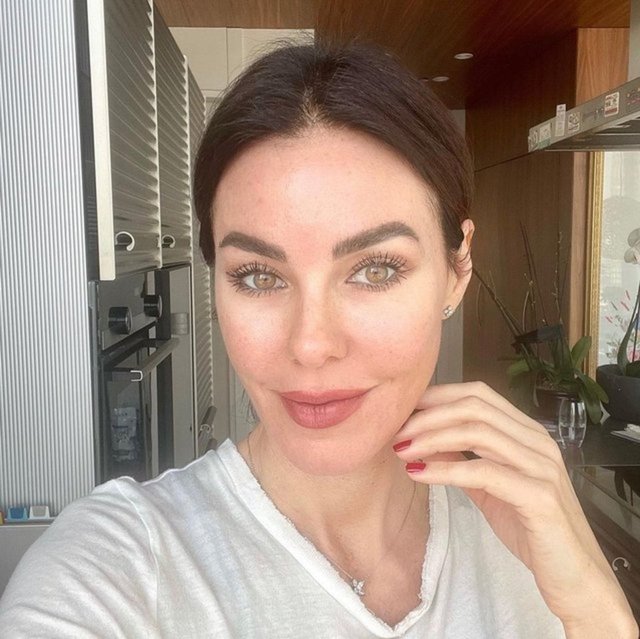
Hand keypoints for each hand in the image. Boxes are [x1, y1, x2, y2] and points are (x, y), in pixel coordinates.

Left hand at [392, 382, 636, 637]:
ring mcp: (541, 466)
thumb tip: (423, 435)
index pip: (478, 395)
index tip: (403, 410)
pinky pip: (483, 472)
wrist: (574, 576)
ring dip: (431, 438)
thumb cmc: (529, 527)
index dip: (437, 397)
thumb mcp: (489, 485)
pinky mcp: (539, 495)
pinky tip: (418, 473)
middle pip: (474, 407)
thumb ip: (463, 457)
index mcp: (528, 432)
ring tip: (401, 450)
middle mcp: (538, 441)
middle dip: (428, 415)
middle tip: (396, 432)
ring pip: (478, 432)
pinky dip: (445, 469)